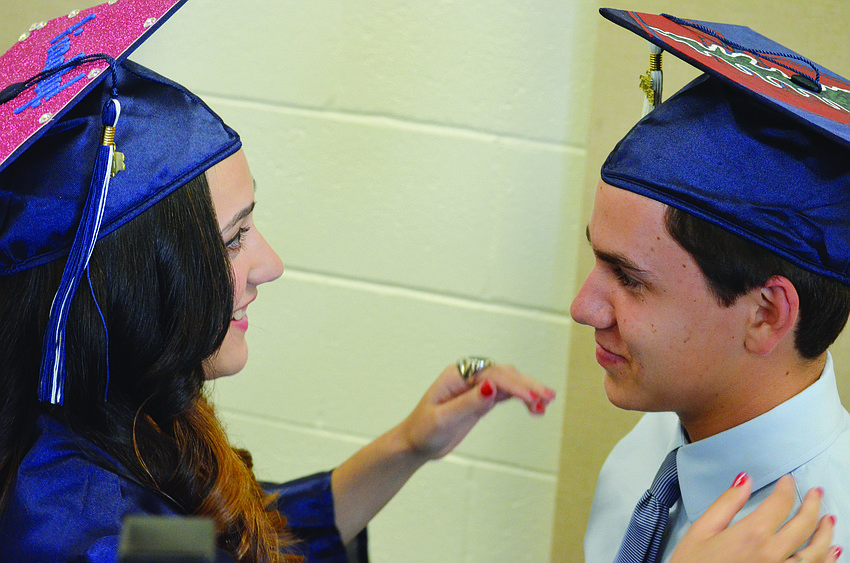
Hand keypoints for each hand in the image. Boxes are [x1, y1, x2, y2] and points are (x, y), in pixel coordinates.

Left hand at [396, 363, 554, 459]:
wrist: (415, 444)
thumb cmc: (423, 430)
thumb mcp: (443, 419)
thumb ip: (468, 403)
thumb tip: (491, 387)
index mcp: (457, 375)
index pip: (492, 375)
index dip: (514, 385)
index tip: (532, 398)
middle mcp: (468, 376)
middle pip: (504, 374)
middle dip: (527, 385)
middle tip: (548, 397)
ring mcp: (476, 387)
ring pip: (508, 382)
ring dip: (527, 391)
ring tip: (545, 403)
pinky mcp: (481, 400)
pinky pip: (505, 394)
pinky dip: (521, 398)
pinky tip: (534, 406)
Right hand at [670, 473, 840, 562]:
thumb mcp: (701, 530)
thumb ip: (726, 504)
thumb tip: (743, 481)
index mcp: (751, 535)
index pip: (780, 504)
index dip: (787, 489)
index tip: (788, 482)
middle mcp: (772, 554)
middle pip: (804, 524)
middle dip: (813, 504)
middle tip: (816, 494)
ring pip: (817, 550)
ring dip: (826, 532)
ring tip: (829, 519)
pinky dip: (827, 559)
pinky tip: (833, 552)